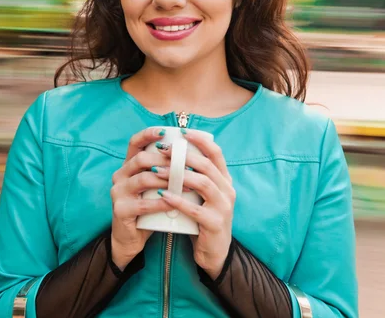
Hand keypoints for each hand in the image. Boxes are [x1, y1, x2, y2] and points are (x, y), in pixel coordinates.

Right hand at [110, 127, 172, 270]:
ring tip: (186, 183)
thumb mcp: (153, 187)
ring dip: (167, 180)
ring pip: (143, 179)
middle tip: (186, 163)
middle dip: (165, 160)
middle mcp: (119, 175)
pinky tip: (175, 203)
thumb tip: (190, 155)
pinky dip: (162, 202)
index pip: (134, 143)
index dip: (148, 134)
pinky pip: (144, 203)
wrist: (130, 239)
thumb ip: (163, 172)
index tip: (165, 131)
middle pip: (141, 159)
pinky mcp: (120, 210)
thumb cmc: (147, 209)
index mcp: (128, 166)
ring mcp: (118, 192)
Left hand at [153, 130, 234, 278]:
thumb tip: (171, 152)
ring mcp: (224, 208)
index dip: (200, 140)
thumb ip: (194, 176)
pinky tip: (163, 195)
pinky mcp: (215, 224)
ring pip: (203, 183)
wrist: (214, 253)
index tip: (182, 132)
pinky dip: (178, 200)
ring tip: (157, 171)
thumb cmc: (202, 218)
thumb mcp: (201, 194)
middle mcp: (228, 191)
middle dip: (183, 155)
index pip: (216, 153)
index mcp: (224, 180)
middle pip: (207, 165)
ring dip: (178, 175)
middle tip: (162, 150)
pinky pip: (195, 209)